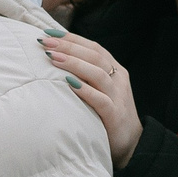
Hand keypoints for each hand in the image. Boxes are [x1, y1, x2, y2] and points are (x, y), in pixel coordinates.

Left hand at [41, 30, 143, 167]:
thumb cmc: (108, 114)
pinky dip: (85, 91)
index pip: (94, 48)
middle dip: (69, 47)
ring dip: (74, 64)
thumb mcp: (101, 90)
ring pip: (98, 74)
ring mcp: (118, 97)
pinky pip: (101, 100)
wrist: (131, 143)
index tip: (49, 33)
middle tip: (46, 42)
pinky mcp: (115, 116)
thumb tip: (57, 58)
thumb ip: (87, 75)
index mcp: (116, 71)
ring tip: (52, 58)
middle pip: (95, 56)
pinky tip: (69, 84)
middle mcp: (118, 80)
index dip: (72, 39)